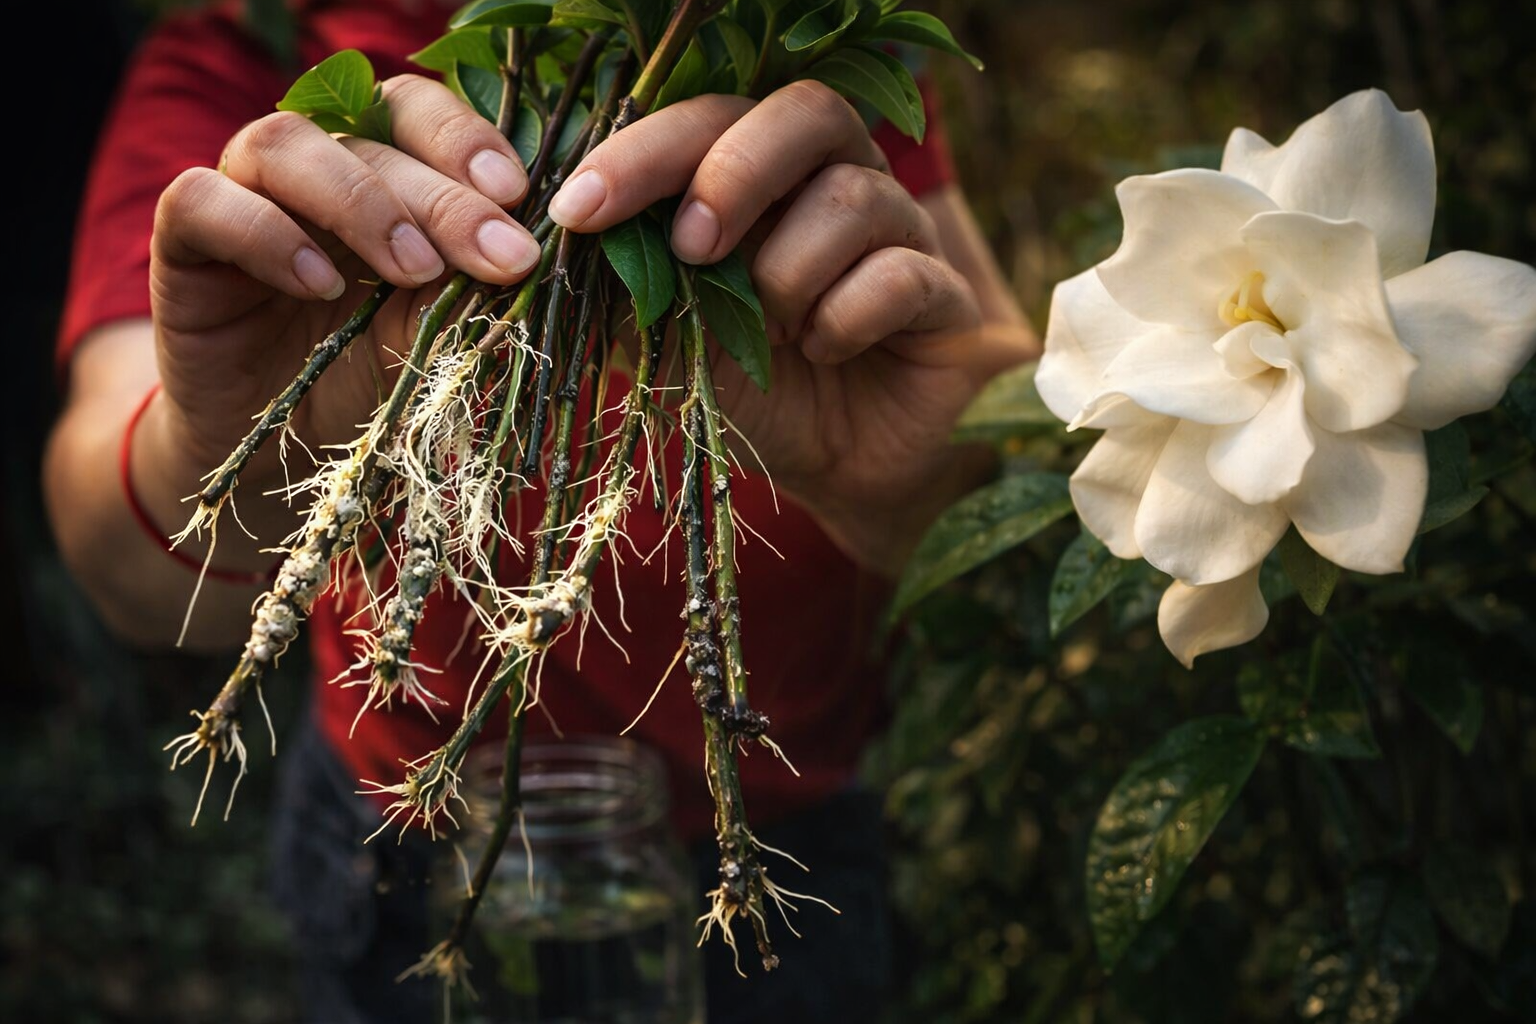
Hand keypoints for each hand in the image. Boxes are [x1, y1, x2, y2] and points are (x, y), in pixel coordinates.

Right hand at [148, 75, 541, 482]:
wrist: (270, 450)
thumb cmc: (357, 378)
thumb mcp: (424, 337)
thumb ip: (460, 295)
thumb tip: (526, 266)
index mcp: (379, 172)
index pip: (415, 111)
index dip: (465, 138)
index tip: (517, 196)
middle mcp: (310, 169)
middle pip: (368, 134)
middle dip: (445, 197)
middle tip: (501, 257)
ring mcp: (241, 194)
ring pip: (283, 144)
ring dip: (361, 203)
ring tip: (414, 271)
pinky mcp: (182, 240)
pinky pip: (204, 200)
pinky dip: (266, 234)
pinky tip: (320, 284)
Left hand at [548, 81, 1030, 567]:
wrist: (832, 468)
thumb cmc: (751, 390)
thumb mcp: (669, 344)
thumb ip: (626, 292)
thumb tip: (558, 249)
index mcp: (767, 173)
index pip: (711, 118)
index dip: (644, 151)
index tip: (580, 209)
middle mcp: (841, 179)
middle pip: (808, 113)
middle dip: (736, 173)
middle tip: (693, 248)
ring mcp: (902, 230)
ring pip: (853, 198)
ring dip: (790, 274)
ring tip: (774, 334)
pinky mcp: (946, 293)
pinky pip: (899, 276)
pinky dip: (845, 320)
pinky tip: (826, 352)